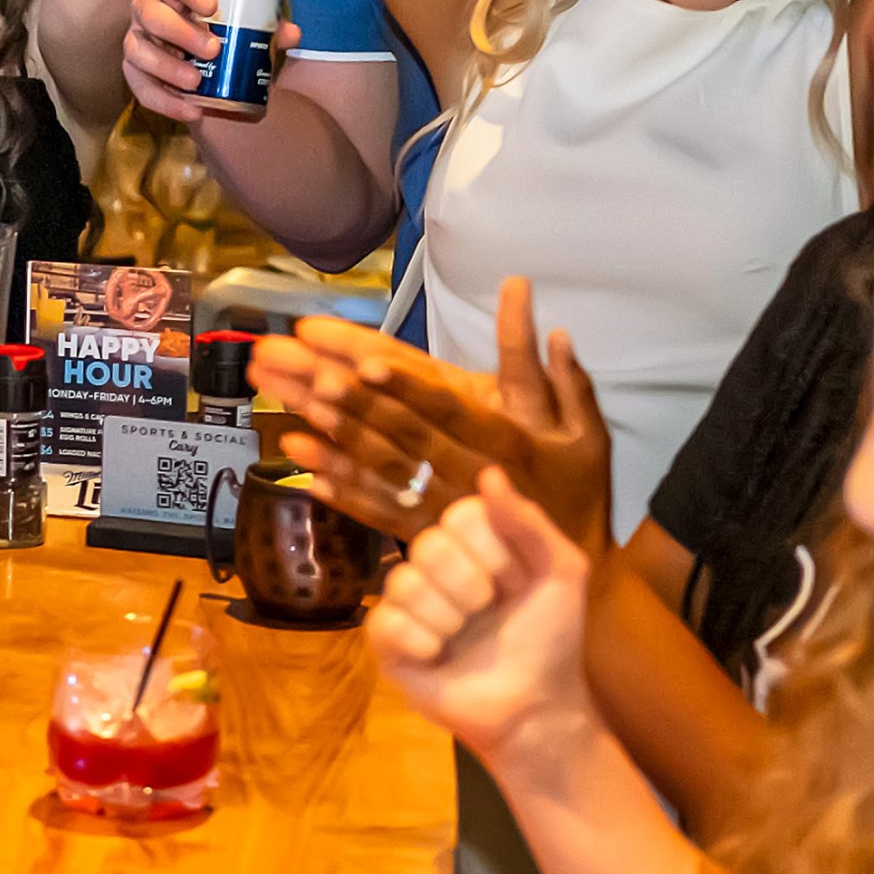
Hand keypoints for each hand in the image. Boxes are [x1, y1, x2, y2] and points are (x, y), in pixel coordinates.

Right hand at [120, 0, 296, 125]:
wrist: (200, 63)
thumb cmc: (220, 32)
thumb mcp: (243, 28)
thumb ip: (267, 29)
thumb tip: (291, 34)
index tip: (213, 6)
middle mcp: (148, 9)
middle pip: (153, 15)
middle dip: (182, 33)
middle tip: (213, 50)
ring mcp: (137, 40)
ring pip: (140, 50)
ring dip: (168, 68)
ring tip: (197, 82)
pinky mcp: (134, 71)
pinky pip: (141, 87)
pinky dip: (165, 101)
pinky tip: (190, 110)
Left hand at [251, 280, 610, 544]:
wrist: (565, 576)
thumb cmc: (578, 492)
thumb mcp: (584, 431)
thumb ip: (557, 370)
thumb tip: (525, 297)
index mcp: (503, 442)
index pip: (446, 407)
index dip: (405, 386)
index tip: (363, 362)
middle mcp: (464, 473)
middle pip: (397, 428)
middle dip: (344, 393)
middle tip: (297, 362)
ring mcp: (438, 507)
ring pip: (378, 465)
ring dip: (331, 433)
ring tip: (290, 401)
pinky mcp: (423, 533)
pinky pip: (375, 510)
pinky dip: (338, 488)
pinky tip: (302, 465)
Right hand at [366, 469, 591, 764]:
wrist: (535, 706)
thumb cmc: (550, 639)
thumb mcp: (562, 572)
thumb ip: (529, 521)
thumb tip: (488, 473)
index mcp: (474, 545)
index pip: (460, 515)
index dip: (490, 549)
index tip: (515, 580)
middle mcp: (436, 567)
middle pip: (428, 545)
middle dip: (470, 585)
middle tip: (489, 612)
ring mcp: (407, 604)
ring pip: (404, 583)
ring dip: (448, 618)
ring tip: (464, 640)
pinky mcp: (386, 644)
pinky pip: (385, 622)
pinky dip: (420, 642)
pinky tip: (438, 658)